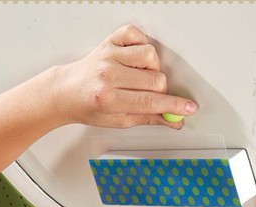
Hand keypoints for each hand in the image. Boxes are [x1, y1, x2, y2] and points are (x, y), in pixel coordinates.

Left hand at [52, 24, 197, 128]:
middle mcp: (108, 74)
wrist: (68, 92)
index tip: (188, 108)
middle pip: (155, 80)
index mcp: (108, 99)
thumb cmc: (89, 107)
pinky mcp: (110, 40)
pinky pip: (139, 36)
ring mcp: (109, 55)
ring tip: (138, 77)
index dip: (173, 106)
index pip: (150, 102)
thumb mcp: (117, 120)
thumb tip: (173, 120)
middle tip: (145, 94)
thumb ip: (147, 118)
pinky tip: (133, 60)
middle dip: (158, 90)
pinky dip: (141, 46)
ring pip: (151, 56)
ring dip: (151, 69)